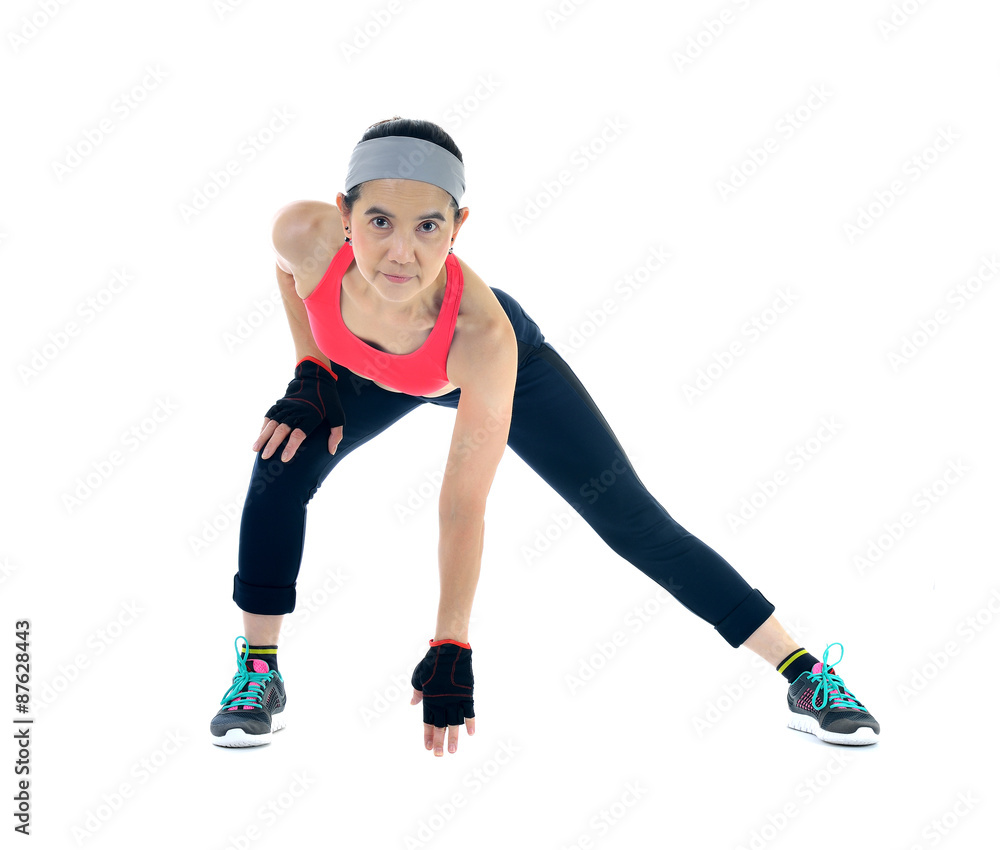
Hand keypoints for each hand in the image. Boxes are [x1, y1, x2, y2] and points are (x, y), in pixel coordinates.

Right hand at [253, 356, 344, 461]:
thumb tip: (331, 451)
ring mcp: (286, 407)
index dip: (291, 447)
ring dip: (263, 436)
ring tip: (255, 449)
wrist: (315, 377)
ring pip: (272, 423)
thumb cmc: (329, 399)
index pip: (298, 434)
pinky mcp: (281, 403)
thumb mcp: (338, 415)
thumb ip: (336, 434)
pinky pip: (270, 415)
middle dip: (272, 444)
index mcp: (311, 417)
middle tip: (265, 457)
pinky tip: (260, 435)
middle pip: (281, 430)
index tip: (284, 458)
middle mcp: (296, 412)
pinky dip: (264, 425)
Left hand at [410, 639, 474, 755]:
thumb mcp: (418, 677)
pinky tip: (471, 733)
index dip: (427, 735)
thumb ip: (417, 692)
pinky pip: (469, 712)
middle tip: (439, 755)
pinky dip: (470, 722)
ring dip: (454, 737)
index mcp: (429, 699)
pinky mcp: (467, 694)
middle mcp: (442, 702)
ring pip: (455, 723)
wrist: (449, 652)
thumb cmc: (432, 662)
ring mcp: (455, 699)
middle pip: (440, 726)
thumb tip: (412, 703)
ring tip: (453, 751)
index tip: (427, 747)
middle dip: (439, 742)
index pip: (428, 722)